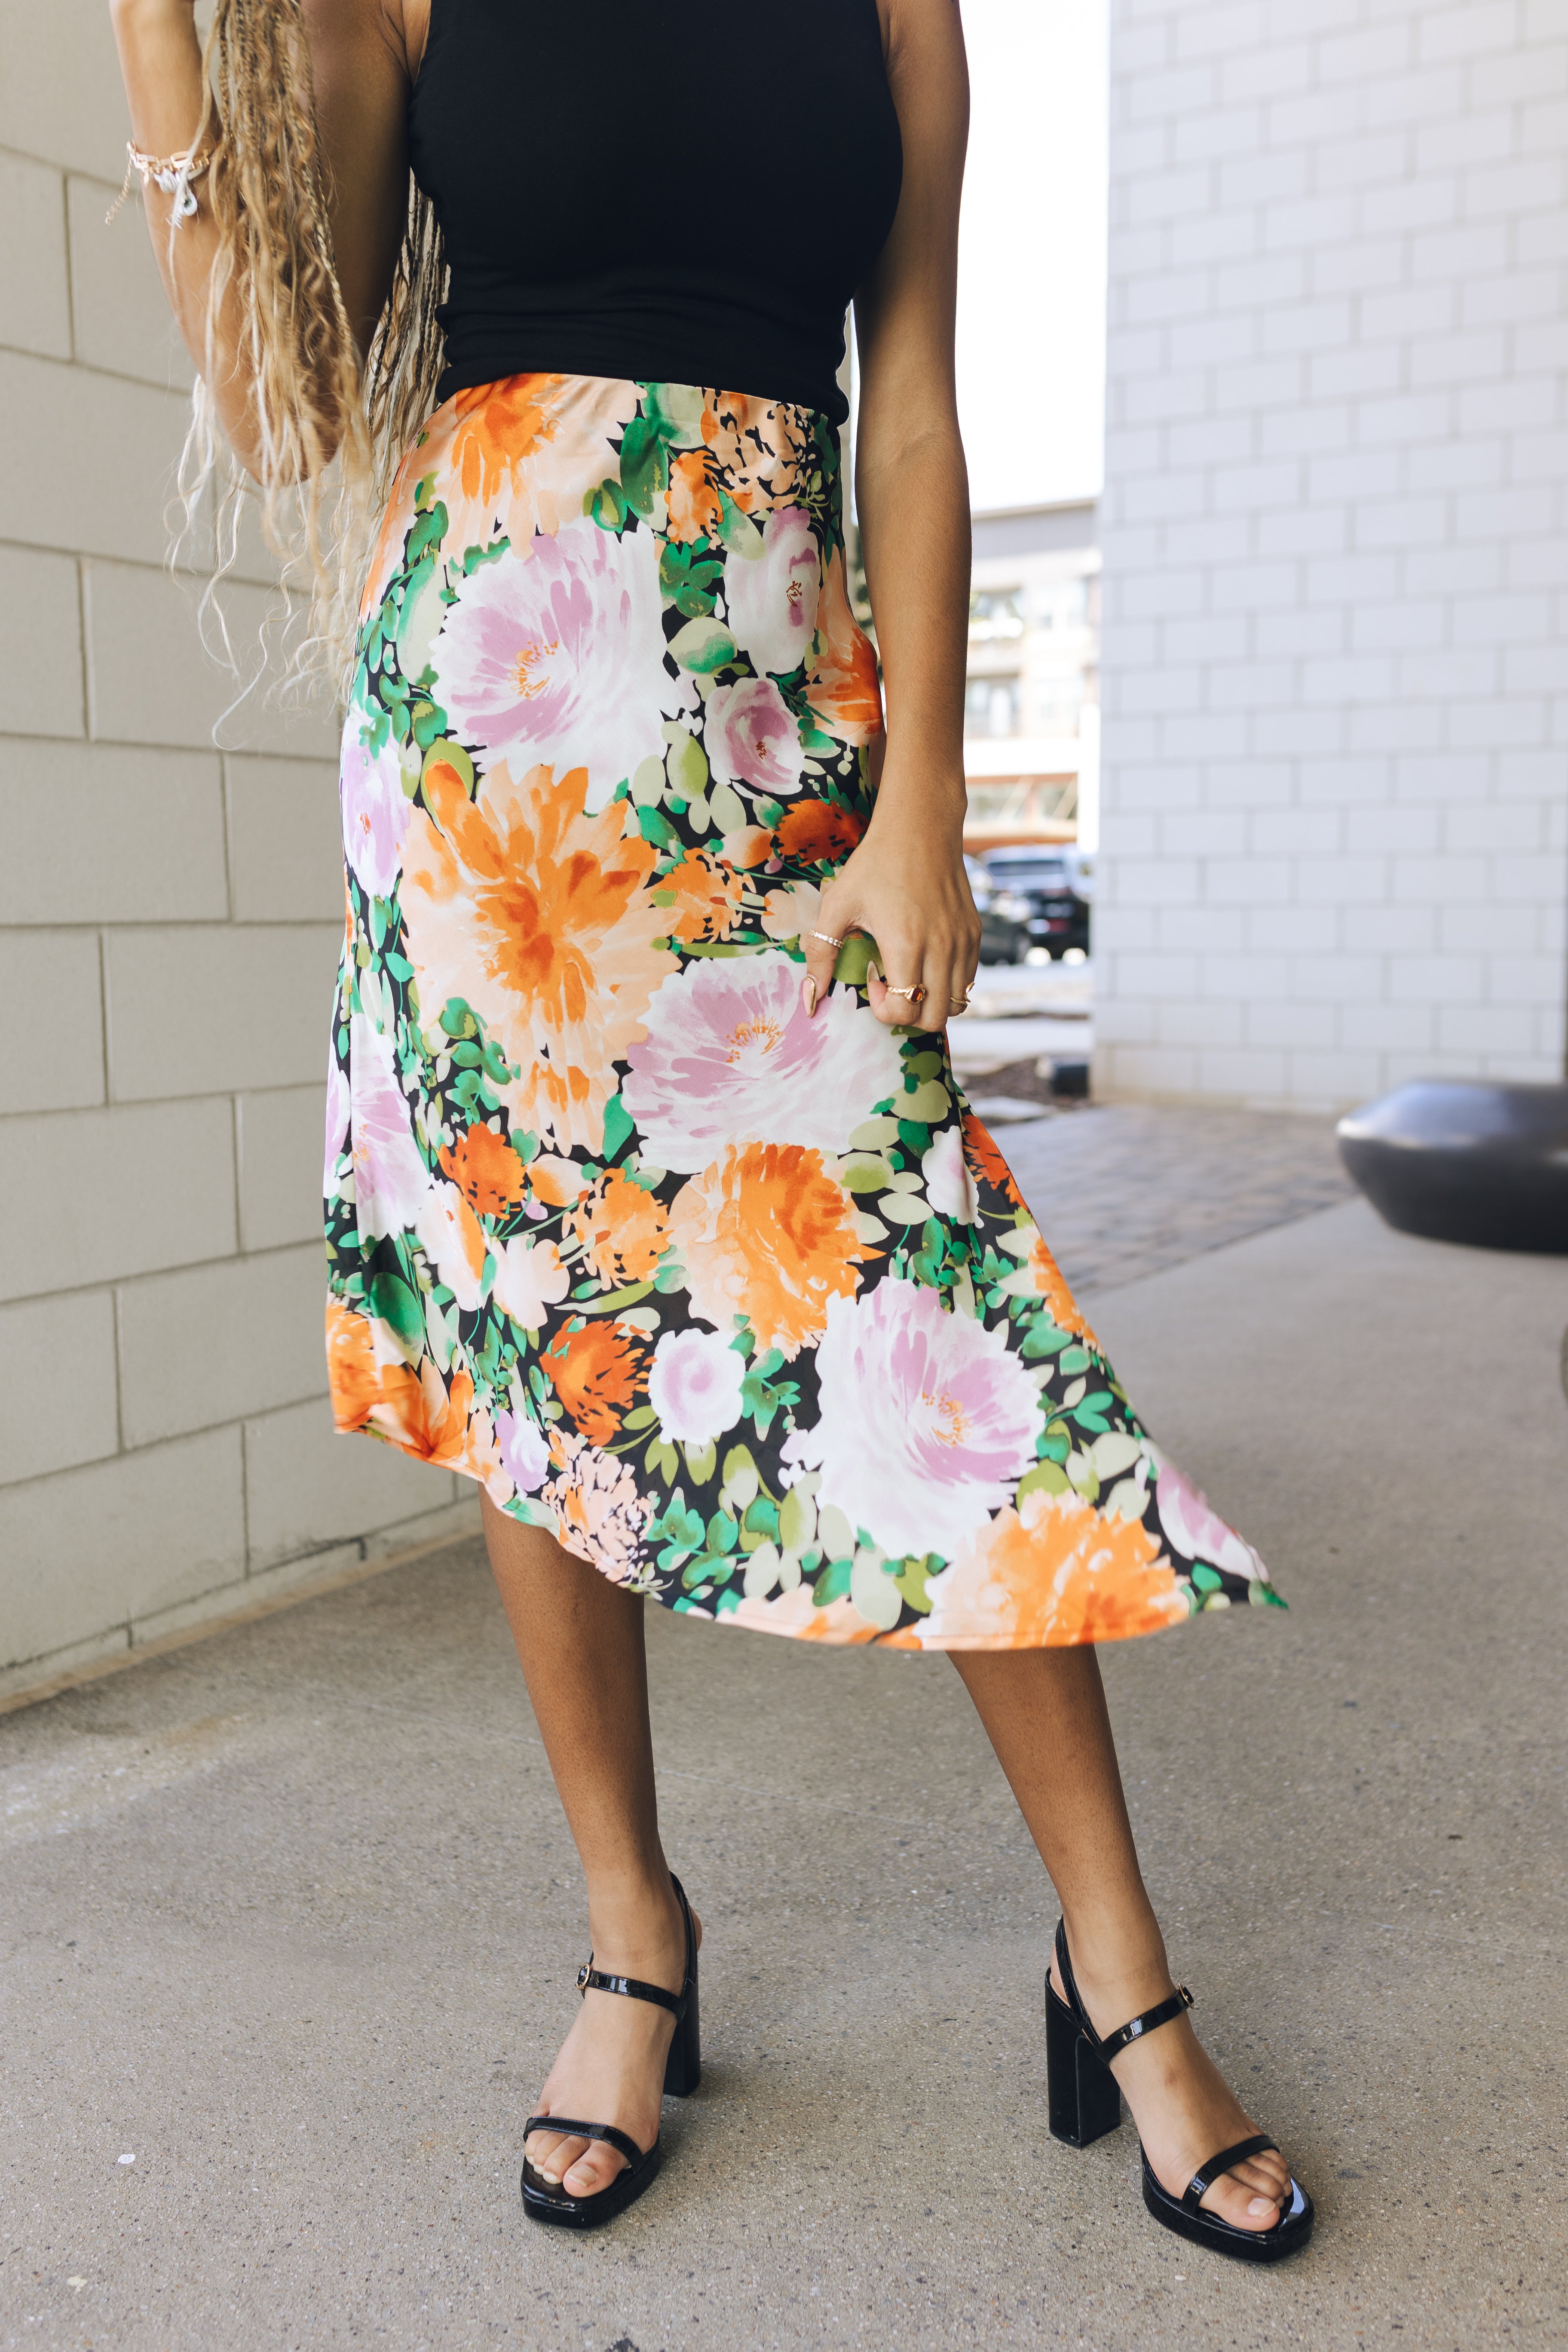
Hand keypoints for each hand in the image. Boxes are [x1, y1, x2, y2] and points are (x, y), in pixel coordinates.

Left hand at [800, 784, 979, 1033]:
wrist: (920, 826)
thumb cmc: (875, 864)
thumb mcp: (838, 905)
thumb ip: (821, 954)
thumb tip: (810, 998)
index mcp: (906, 945)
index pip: (904, 1011)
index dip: (884, 1010)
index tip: (872, 981)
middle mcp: (941, 949)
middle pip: (934, 1018)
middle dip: (908, 1014)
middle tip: (890, 985)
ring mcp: (962, 942)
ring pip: (957, 1003)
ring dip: (931, 1003)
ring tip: (909, 975)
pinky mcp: (974, 933)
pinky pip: (968, 979)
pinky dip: (948, 985)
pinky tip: (926, 960)